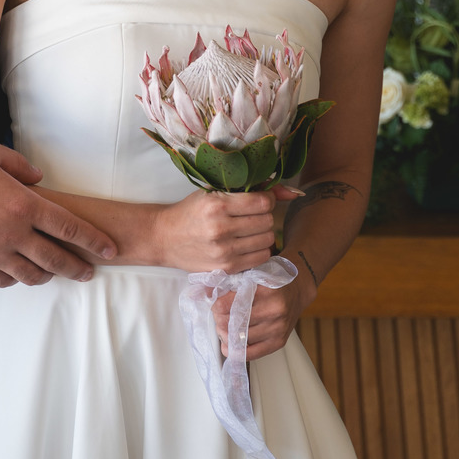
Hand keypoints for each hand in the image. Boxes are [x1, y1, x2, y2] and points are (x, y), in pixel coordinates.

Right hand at [0, 140, 117, 287]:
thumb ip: (19, 164)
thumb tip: (38, 178)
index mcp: (24, 205)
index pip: (70, 227)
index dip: (94, 240)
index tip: (110, 249)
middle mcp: (15, 235)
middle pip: (57, 259)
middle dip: (78, 268)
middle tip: (89, 272)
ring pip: (33, 274)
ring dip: (48, 275)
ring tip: (55, 272)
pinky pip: (5, 280)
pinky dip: (17, 279)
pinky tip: (21, 273)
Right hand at [153, 185, 299, 276]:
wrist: (165, 238)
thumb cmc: (191, 212)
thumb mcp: (215, 193)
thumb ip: (253, 190)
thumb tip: (293, 192)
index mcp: (216, 205)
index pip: (263, 201)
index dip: (266, 199)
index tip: (257, 200)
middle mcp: (220, 229)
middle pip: (268, 221)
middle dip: (264, 216)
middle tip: (251, 215)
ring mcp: (224, 252)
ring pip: (268, 240)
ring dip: (263, 233)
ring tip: (249, 230)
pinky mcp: (226, 268)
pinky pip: (261, 257)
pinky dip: (259, 249)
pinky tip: (246, 244)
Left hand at [211, 249, 317, 357]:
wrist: (297, 288)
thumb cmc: (271, 280)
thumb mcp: (250, 274)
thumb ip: (228, 282)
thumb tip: (203, 292)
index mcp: (264, 289)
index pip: (226, 305)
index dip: (215, 305)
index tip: (215, 303)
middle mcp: (273, 309)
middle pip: (231, 323)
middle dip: (219, 320)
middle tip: (219, 316)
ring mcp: (277, 327)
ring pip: (239, 339)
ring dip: (226, 335)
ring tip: (225, 328)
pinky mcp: (279, 341)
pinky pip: (252, 354)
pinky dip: (236, 352)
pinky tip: (229, 346)